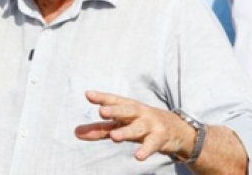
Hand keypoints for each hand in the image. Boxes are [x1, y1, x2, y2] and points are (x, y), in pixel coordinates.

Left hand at [74, 91, 193, 161]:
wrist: (176, 129)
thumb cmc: (141, 123)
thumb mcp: (121, 124)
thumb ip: (99, 128)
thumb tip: (76, 132)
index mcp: (128, 107)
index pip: (114, 100)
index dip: (102, 97)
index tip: (88, 95)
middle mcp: (139, 113)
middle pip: (126, 110)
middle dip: (115, 111)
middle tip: (102, 111)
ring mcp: (150, 125)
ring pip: (138, 128)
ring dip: (126, 131)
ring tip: (114, 137)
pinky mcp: (159, 138)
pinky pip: (152, 144)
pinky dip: (145, 149)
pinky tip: (138, 156)